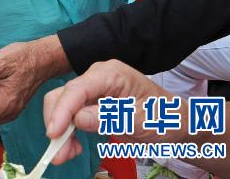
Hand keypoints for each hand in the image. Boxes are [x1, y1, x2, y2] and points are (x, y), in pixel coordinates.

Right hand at [43, 60, 173, 165]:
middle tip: (59, 153)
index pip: (77, 89)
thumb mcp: (141, 120)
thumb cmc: (164, 117)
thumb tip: (77, 119)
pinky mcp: (89, 102)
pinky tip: (74, 147)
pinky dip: (67, 132)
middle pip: (63, 96)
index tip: (54, 134)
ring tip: (67, 154)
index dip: (62, 110)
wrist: (175, 122)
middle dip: (57, 124)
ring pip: (62, 106)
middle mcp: (96, 77)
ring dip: (60, 131)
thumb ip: (110, 118)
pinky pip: (69, 115)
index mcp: (110, 74)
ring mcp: (91, 89)